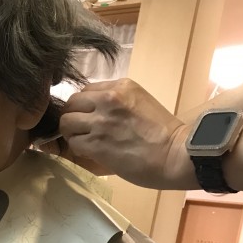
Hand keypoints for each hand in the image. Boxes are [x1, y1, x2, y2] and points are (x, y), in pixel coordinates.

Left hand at [49, 79, 195, 189]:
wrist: (176, 155)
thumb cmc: (164, 135)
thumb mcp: (140, 104)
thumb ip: (116, 103)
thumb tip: (93, 113)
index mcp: (121, 87)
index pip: (86, 91)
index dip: (84, 106)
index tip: (90, 118)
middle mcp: (109, 99)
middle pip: (72, 103)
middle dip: (73, 117)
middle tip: (82, 130)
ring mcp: (101, 121)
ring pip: (66, 122)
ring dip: (72, 133)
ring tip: (85, 142)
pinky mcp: (97, 143)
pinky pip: (73, 142)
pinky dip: (78, 149)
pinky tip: (91, 152)